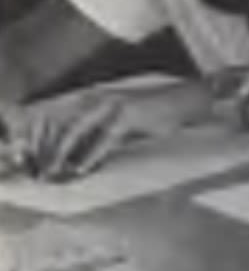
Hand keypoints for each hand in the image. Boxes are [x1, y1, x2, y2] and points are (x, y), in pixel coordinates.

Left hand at [7, 87, 187, 179]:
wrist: (186, 101)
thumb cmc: (157, 114)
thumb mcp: (123, 124)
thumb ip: (102, 136)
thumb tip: (78, 159)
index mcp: (96, 99)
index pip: (64, 121)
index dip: (50, 142)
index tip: (41, 161)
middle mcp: (98, 99)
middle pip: (65, 126)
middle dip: (51, 150)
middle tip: (43, 171)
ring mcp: (111, 105)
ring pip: (76, 131)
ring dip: (63, 154)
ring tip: (55, 172)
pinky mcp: (125, 114)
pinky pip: (102, 139)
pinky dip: (91, 155)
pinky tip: (82, 169)